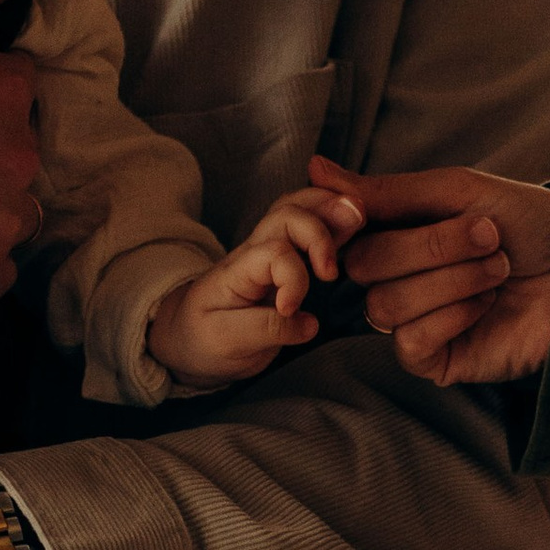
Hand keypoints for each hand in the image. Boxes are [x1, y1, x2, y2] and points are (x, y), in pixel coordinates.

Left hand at [144, 184, 360, 384]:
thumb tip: (310, 323)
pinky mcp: (289, 257)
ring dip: (330, 209)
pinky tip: (355, 219)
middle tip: (331, 272)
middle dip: (319, 234)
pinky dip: (334, 214)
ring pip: (300, 207)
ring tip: (358, 218)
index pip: (275, 255)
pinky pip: (310, 222)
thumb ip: (268, 330)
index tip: (289, 311)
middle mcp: (256, 250)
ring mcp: (272, 249)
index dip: (293, 280)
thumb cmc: (205, 338)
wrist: (191, 336)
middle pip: (288, 214)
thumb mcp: (227, 342)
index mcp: (239, 270)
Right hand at [311, 155, 549, 383]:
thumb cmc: (528, 222)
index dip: (352, 222)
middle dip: (431, 246)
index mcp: (394, 233)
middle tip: (490, 234)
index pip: (344, 232)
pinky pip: (410, 342)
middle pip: (366, 267)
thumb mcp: (458, 191)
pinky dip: (452, 315)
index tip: (374, 210)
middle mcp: (396, 278)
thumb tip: (314, 170)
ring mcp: (414, 322)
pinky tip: (487, 304)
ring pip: (386, 306)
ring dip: (451, 279)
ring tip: (499, 267)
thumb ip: (386, 190)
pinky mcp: (436, 360)